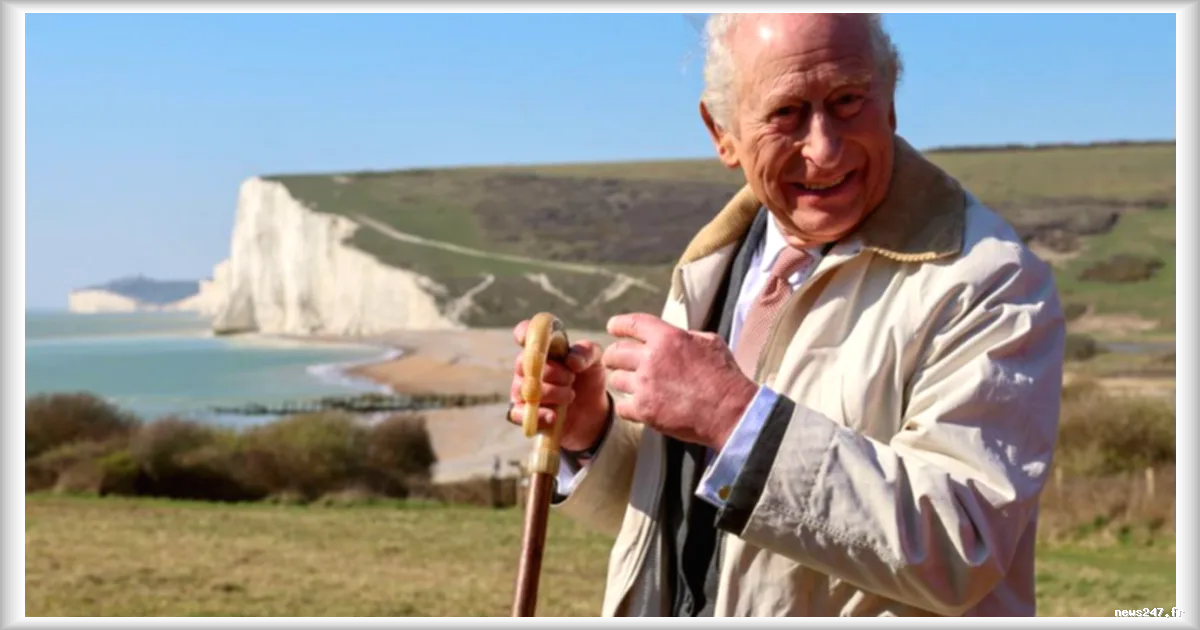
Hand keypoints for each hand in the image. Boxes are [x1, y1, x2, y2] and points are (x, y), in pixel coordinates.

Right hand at [506, 319, 610, 453]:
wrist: (592, 411)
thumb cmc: (587, 378)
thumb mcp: (595, 361)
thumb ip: (587, 352)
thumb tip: (570, 361)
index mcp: (543, 347)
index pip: (525, 332)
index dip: (525, 333)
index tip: (540, 342)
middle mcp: (528, 366)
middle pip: (526, 363)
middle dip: (552, 372)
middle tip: (571, 378)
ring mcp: (523, 389)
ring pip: (525, 389)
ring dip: (552, 393)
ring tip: (570, 396)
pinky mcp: (523, 413)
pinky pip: (517, 413)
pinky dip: (537, 415)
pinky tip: (553, 416)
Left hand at [602, 313, 757, 450]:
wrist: (730, 411)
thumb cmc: (725, 377)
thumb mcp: (710, 343)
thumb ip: (686, 337)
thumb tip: (675, 337)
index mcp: (668, 337)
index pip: (633, 324)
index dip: (619, 324)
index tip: (612, 327)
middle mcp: (651, 358)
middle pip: (616, 352)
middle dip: (613, 356)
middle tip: (615, 362)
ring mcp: (645, 384)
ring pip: (615, 379)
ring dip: (621, 382)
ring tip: (629, 386)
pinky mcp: (644, 410)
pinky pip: (621, 407)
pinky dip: (627, 407)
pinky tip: (635, 408)